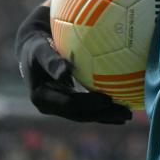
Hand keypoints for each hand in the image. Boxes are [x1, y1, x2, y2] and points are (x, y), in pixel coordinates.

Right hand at [15, 4, 132, 123]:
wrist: (31, 47)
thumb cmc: (36, 44)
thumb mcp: (38, 49)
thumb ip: (50, 60)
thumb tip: (65, 73)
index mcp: (42, 98)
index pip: (69, 105)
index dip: (89, 105)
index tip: (108, 99)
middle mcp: (52, 106)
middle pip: (80, 115)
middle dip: (103, 115)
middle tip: (126, 112)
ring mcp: (61, 105)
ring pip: (86, 114)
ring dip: (107, 116)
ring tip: (128, 114)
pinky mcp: (69, 100)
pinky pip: (88, 106)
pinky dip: (104, 108)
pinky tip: (122, 103)